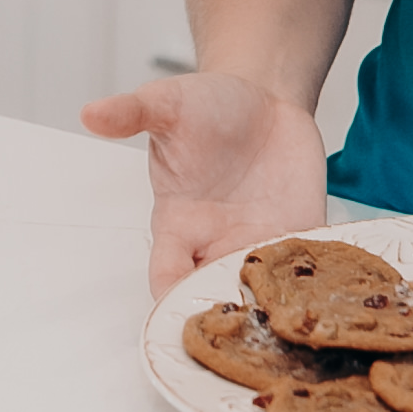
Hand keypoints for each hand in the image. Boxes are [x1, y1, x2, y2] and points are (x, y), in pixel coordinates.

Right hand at [82, 70, 328, 300]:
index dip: (172, 294)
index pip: (167, 275)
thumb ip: (131, 112)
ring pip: (263, 290)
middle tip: (243, 313)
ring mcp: (260, 240)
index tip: (183, 304)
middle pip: (216, 293)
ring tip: (284, 306)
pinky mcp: (300, 232)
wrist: (263, 98)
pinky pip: (307, 268)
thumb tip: (91, 112)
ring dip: (272, 300)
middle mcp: (218, 241)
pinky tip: (321, 284)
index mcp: (179, 222)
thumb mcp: (168, 104)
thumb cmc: (208, 106)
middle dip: (227, 307)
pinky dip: (313, 279)